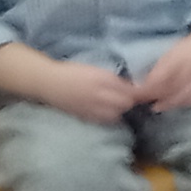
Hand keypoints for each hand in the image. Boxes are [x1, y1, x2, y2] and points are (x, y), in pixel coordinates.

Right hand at [0, 47, 135, 122]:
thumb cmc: (72, 72)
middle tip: (129, 99)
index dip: (138, 92)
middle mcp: (99, 94)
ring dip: (120, 110)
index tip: (141, 92)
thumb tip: (132, 87)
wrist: (48, 82)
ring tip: (116, 105)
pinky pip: (104, 120)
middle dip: (130, 101)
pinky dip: (109, 117)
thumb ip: (113, 79)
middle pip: (125, 103)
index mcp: (103, 79)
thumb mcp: (96, 70)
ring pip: (116, 113)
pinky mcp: (84, 115)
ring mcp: (91, 106)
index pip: (129, 90)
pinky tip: (107, 111)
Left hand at [130, 26, 190, 114]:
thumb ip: (158, 71)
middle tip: (146, 103)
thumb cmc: (186, 49)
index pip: (160, 79)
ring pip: (183, 97)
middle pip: (171, 90)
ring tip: (158, 106)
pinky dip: (183, 104)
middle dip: (156, 98)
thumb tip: (144, 86)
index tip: (137, 95)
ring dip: (168, 104)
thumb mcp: (168, 55)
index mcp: (179, 59)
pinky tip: (176, 104)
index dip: (147, 89)